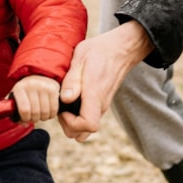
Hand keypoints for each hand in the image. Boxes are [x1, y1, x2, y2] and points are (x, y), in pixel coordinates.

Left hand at [10, 75, 59, 122]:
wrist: (36, 77)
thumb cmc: (25, 93)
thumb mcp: (16, 99)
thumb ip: (15, 113)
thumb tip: (25, 124)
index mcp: (19, 88)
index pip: (24, 110)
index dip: (26, 118)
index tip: (26, 118)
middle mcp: (31, 85)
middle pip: (35, 112)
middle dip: (34, 119)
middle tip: (34, 117)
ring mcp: (43, 86)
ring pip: (45, 112)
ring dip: (43, 118)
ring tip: (41, 115)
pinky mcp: (53, 88)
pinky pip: (54, 108)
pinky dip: (51, 114)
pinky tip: (48, 113)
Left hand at [57, 20, 153, 141]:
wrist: (120, 49)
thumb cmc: (100, 51)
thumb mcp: (81, 58)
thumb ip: (72, 80)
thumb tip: (66, 99)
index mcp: (95, 94)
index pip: (89, 125)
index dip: (71, 123)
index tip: (63, 109)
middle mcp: (101, 104)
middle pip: (84, 133)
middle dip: (68, 125)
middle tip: (61, 107)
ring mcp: (103, 106)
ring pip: (86, 129)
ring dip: (73, 123)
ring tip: (66, 103)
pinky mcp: (102, 103)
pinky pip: (89, 118)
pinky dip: (78, 116)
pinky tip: (73, 99)